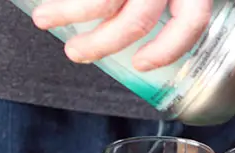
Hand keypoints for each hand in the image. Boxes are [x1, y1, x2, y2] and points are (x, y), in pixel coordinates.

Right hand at [32, 0, 211, 71]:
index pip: (191, 19)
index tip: (140, 64)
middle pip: (139, 20)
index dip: (168, 49)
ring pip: (105, 0)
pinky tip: (48, 0)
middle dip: (101, 43)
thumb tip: (129, 37)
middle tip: (75, 52)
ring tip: (44, 19)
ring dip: (68, 14)